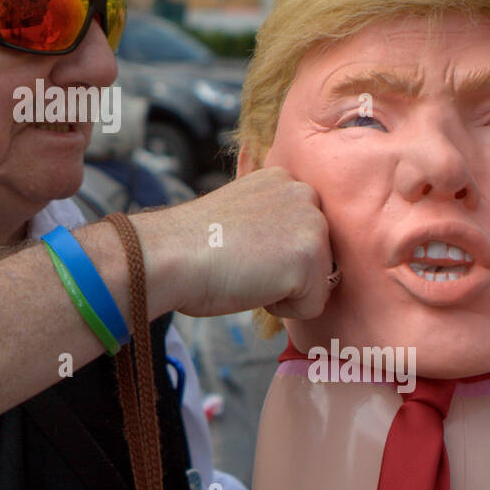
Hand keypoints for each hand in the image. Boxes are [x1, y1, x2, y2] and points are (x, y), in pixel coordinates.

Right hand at [132, 167, 332, 319]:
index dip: (274, 252)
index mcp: (283, 179)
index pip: (303, 231)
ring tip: (247, 270)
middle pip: (318, 256)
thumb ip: (270, 220)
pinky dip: (283, 309)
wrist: (171, 254)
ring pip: (318, 281)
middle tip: (243, 261)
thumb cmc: (192, 243)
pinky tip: (252, 285)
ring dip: (284, 289)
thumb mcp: (239, 212)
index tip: (241, 248)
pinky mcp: (310, 258)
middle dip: (285, 270)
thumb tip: (283, 249)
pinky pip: (312, 306)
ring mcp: (311, 224)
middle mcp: (304, 194)